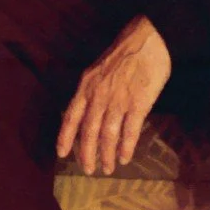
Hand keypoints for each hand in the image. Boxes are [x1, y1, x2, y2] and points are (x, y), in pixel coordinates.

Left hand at [56, 15, 170, 175]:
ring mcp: (118, 101)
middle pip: (88, 131)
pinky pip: (129, 131)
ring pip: (108, 135)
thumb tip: (90, 110)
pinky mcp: (138, 104)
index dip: (65, 137)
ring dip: (107, 155)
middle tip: (88, 170)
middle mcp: (98, 96)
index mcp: (86, 86)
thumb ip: (93, 90)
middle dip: (87, 153)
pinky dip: (126, 147)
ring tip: (108, 168)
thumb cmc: (124, 52)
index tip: (62, 153)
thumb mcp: (98, 69)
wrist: (147, 40)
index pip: (71, 117)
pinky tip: (125, 157)